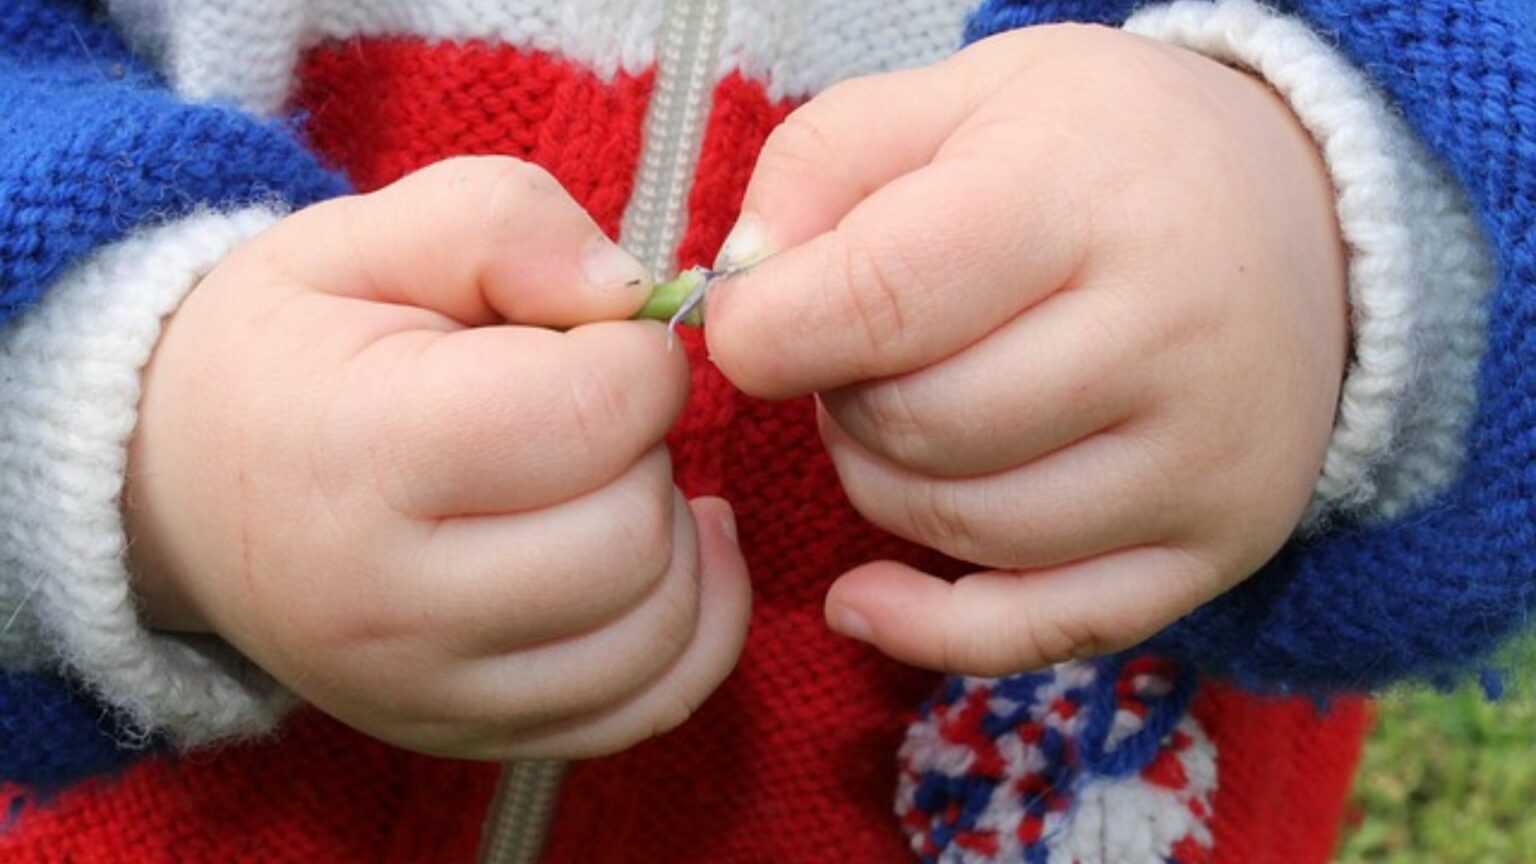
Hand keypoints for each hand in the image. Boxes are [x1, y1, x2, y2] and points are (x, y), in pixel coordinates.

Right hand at [124, 157, 751, 758]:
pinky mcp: (471, 736)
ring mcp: (430, 693)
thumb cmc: (289, 348)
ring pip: (661, 626)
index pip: (592, 412)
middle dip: (646, 448)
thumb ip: (504, 224)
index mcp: (358, 454)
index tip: (592, 341)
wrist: (179, 488)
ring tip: (606, 479)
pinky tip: (667, 551)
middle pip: (633, 531)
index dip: (635, 356)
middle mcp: (390, 607)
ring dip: (672, 535)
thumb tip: (641, 296)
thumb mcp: (363, 237)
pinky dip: (697, 623)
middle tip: (584, 412)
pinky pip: (653, 702)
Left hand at [705, 26, 1345, 675]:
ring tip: (910, 403)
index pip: (883, 298)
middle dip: (843, 397)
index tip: (747, 325)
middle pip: (918, 426)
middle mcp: (1166, 335)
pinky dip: (930, 627)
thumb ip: (823, 166)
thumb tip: (739, 293)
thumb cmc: (1101, 151)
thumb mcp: (960, 95)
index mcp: (1083, 195)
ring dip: (884, 480)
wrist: (1299, 214)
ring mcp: (1202, 459)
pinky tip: (864, 596)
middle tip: (862, 348)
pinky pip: (1042, 631)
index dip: (770, 331)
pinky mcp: (1213, 547)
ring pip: (962, 527)